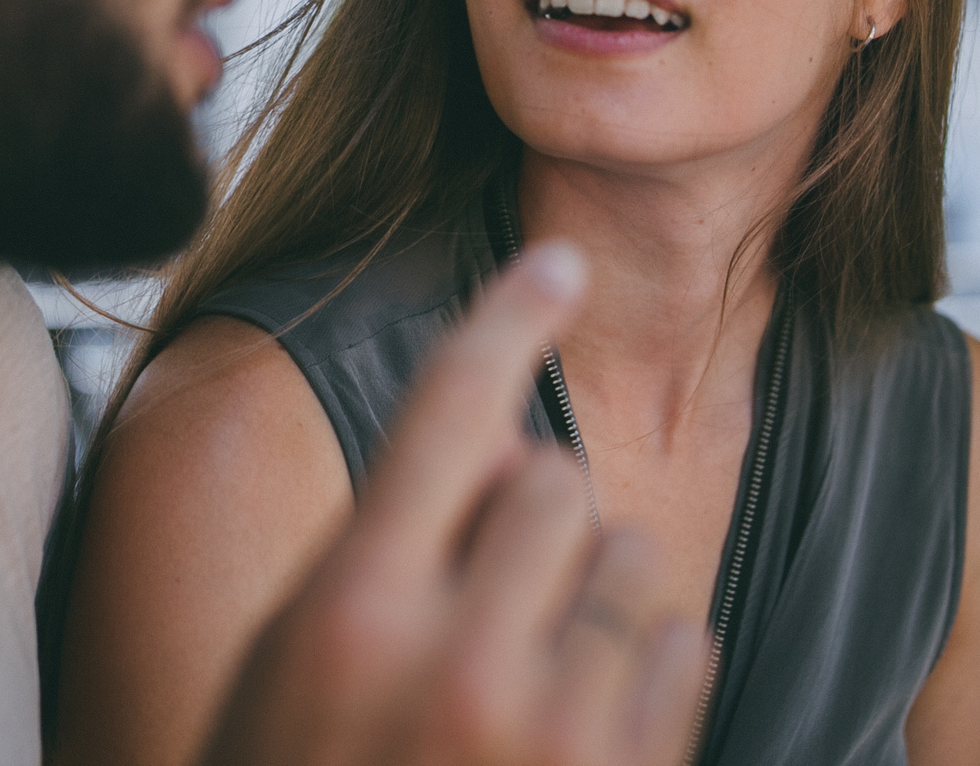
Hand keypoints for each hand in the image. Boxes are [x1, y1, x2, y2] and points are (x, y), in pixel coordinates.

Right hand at [200, 243, 708, 765]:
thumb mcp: (295, 669)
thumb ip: (392, 552)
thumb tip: (523, 451)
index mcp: (349, 615)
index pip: (446, 408)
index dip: (509, 316)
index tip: (561, 261)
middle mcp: (456, 667)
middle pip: (557, 484)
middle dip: (536, 521)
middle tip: (487, 603)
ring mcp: (553, 741)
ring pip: (636, 565)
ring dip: (597, 599)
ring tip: (527, 689)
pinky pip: (684, 653)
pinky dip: (649, 672)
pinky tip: (580, 734)